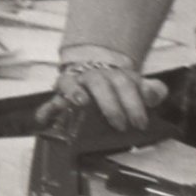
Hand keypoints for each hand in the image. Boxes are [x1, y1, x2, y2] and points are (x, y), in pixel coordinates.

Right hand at [46, 58, 162, 133]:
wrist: (95, 70)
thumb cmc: (119, 87)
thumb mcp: (139, 87)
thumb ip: (152, 90)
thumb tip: (152, 93)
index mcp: (114, 74)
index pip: (125, 83)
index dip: (134, 103)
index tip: (141, 123)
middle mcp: (92, 75)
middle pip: (100, 84)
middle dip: (111, 105)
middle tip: (120, 124)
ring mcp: (73, 83)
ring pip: (71, 83)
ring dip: (74, 92)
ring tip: (80, 102)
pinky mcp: (60, 95)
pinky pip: (50, 101)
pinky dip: (46, 109)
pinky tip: (42, 119)